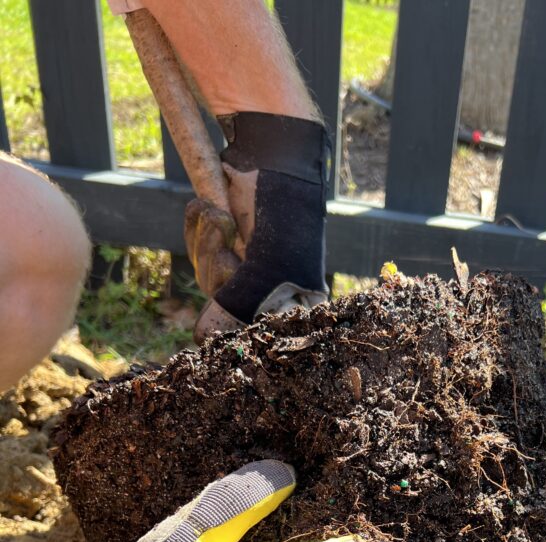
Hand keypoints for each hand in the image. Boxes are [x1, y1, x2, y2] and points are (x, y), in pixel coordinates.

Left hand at [192, 112, 329, 341]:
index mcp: (297, 297)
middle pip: (224, 304)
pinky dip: (197, 225)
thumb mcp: (267, 263)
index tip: (233, 291)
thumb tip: (200, 338)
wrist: (271, 148)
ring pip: (207, 274)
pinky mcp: (223, 236)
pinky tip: (212, 207)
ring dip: (206, 241)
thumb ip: (238, 303)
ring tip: (224, 216)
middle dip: (218, 265)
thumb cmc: (283, 207)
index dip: (236, 315)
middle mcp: (271, 284)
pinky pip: (197, 246)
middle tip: (233, 239)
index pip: (258, 330)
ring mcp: (245, 260)